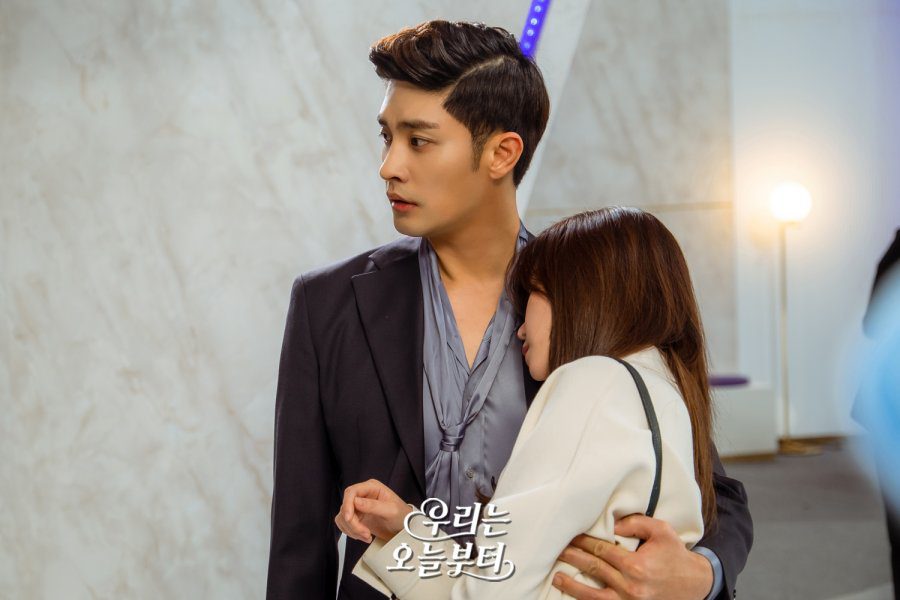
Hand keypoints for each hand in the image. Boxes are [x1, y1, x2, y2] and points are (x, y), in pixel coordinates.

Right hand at [334, 479, 412, 543]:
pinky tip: (363, 535)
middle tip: (365, 533)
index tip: (349, 518)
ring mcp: (358, 507)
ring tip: (367, 536)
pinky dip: (351, 532)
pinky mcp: (356, 517)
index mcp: (371, 487)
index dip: (347, 504)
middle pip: (346, 506)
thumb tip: (356, 502)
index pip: (352, 492)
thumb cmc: (401, 515)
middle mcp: (363, 495)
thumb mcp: (391, 510)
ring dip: (352, 529)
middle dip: (353, 523)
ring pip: (343, 517)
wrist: (404, 527)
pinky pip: (345, 524)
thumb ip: (373, 505)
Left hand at [552, 515, 712, 599]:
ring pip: (593, 594)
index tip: (571, 535)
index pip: (602, 550)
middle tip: (557, 549)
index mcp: (636, 565)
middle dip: (573, 558)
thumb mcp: (662, 531)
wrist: (695, 584)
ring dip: (572, 585)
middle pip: (594, 569)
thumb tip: (613, 525)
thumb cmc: (675, 556)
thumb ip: (637, 523)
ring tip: (557, 576)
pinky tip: (574, 595)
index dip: (584, 542)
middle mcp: (630, 586)